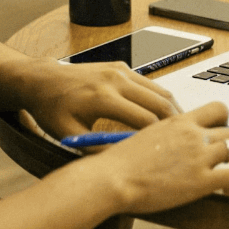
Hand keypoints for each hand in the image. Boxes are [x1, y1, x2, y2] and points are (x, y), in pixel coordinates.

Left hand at [17, 59, 182, 138]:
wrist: (43, 80)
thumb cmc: (53, 109)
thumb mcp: (70, 135)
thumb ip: (98, 149)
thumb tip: (126, 162)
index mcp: (103, 98)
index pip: (145, 120)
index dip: (159, 138)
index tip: (168, 152)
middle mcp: (116, 80)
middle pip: (160, 103)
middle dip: (175, 123)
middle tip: (185, 141)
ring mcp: (121, 70)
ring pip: (160, 91)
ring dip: (172, 110)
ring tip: (178, 130)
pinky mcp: (122, 66)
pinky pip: (149, 84)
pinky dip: (160, 99)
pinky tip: (162, 115)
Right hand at [96, 102, 228, 213]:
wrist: (111, 178)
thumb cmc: (118, 163)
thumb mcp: (144, 136)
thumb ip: (164, 135)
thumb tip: (170, 145)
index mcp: (179, 121)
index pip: (218, 108)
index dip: (228, 122)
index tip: (225, 135)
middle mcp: (194, 134)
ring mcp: (199, 156)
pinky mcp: (201, 180)